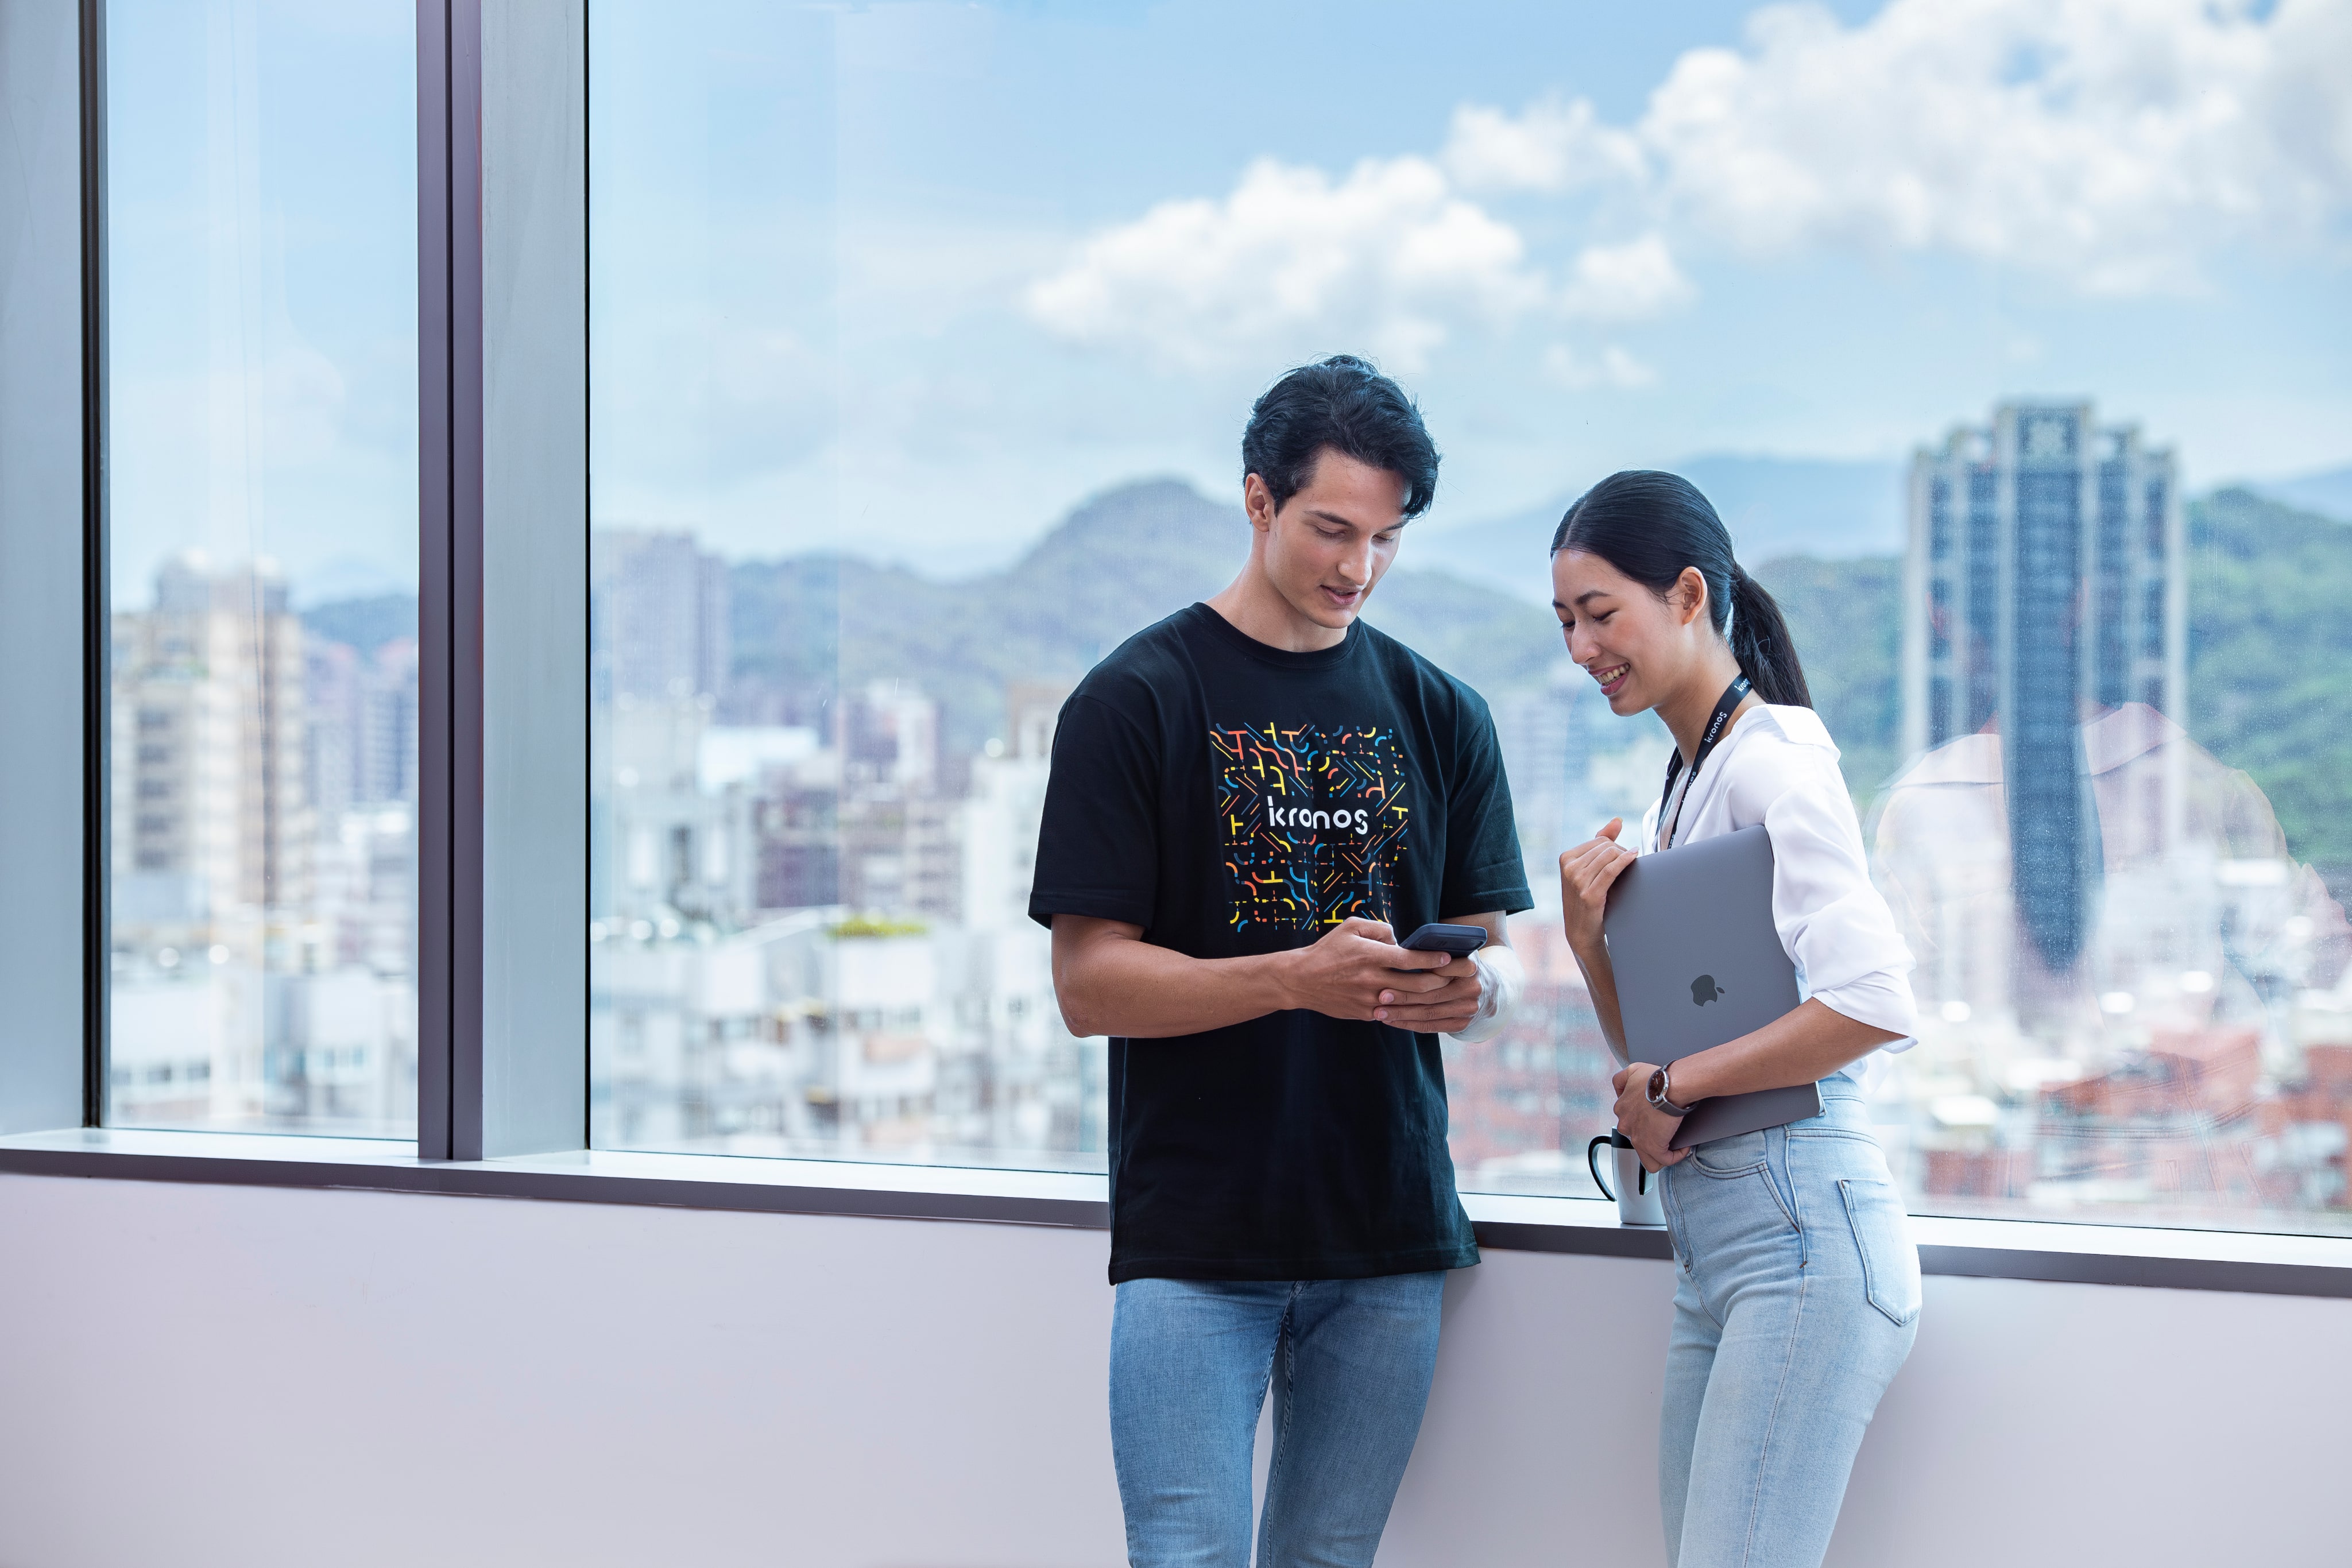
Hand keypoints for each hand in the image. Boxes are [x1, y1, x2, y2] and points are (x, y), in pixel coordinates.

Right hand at [1280, 918, 1451, 1022]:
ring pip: (1409, 1002)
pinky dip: (1407, 1007)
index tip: (1448, 957)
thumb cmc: (1328, 950)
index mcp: (1370, 955)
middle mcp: (1372, 979)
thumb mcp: (1351, 927)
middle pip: (1418, 985)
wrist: (1300, 979)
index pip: (1410, 959)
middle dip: (1442, 981)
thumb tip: (1401, 940)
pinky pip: (1393, 1011)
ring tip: (1443, 990)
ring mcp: (1369, 1000)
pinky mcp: (1365, 1014)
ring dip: (1429, 998)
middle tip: (1454, 977)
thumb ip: (1379, 929)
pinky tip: (1418, 1002)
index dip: (1433, 959)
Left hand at [1373, 949, 1484, 1032]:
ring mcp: (1468, 1009)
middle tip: (1380, 996)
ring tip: (1379, 1012)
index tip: (1392, 971)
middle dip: (1403, 997)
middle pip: (1431, 994)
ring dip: (1401, 1014)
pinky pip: (1431, 1026)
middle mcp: (1472, 988)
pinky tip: (1392, 1021)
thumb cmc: (1459, 964)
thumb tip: (1403, 947)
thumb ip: (1435, 949)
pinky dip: (1409, 1024)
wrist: (1488, 988)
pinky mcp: (1462, 1024)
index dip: (1415, 972)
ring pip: (1429, 1013)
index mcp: (1470, 965)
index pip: (1440, 969)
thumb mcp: (1454, 951)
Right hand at [1560, 818, 1636, 953]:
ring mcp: (1577, 881)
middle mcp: (1569, 868)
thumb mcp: (1589, 869)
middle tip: (1630, 864)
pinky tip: (1634, 857)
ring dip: (1625, 857)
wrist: (1581, 932)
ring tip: (1633, 864)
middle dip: (1621, 852)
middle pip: (1605, 847)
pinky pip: (1611, 870)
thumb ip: (1601, 842)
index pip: (1599, 840)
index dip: (1616, 846)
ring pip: (1610, 856)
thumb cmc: (1588, 898)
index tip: (1624, 857)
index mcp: (1566, 858)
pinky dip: (1625, 861)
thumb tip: (1618, 820)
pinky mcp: (1589, 894)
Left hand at [1611, 1062, 1687, 1171]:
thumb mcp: (1632, 1071)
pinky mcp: (1652, 1146)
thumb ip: (1621, 1080)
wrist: (1670, 1086)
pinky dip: (1675, 1156)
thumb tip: (1620, 1090)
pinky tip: (1683, 1148)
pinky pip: (1663, 1160)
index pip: (1629, 1122)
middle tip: (1666, 1132)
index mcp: (1621, 1109)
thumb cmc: (1656, 1078)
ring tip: (1672, 1148)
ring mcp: (1637, 1138)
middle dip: (1653, 1139)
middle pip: (1638, 1139)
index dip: (1644, 1123)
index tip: (1657, 1121)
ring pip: (1647, 1157)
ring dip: (1660, 1154)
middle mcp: (1625, 1125)